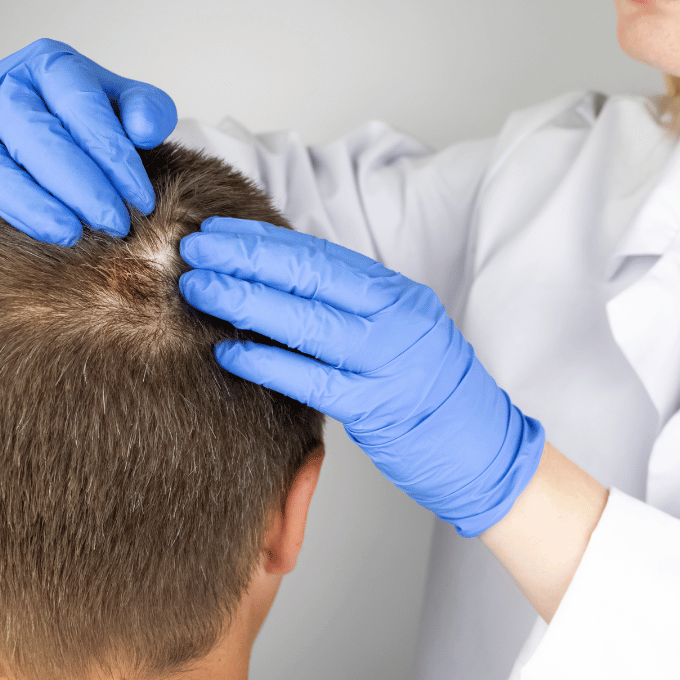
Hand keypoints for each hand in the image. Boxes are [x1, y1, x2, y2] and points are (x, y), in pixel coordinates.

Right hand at [0, 38, 176, 246]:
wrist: (72, 126)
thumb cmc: (106, 119)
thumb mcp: (135, 105)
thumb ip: (149, 110)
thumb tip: (143, 130)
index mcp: (49, 65)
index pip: (78, 105)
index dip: (112, 156)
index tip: (142, 200)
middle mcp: (1, 88)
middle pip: (29, 132)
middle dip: (77, 185)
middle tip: (114, 223)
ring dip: (26, 203)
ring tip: (69, 235)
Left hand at [178, 218, 545, 536]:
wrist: (485, 448)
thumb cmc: (435, 393)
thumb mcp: (403, 333)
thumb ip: (354, 310)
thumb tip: (282, 286)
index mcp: (400, 295)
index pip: (322, 256)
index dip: (265, 241)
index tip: (220, 231)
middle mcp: (397, 319)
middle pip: (309, 277)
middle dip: (245, 258)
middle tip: (195, 249)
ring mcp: (388, 362)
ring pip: (305, 321)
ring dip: (245, 301)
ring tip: (200, 288)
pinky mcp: (377, 407)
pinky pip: (311, 380)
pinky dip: (267, 362)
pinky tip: (228, 352)